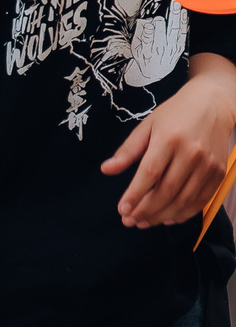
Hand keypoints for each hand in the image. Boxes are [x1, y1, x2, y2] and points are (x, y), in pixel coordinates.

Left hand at [106, 70, 235, 227]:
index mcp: (168, 140)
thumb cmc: (174, 114)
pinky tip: (168, 218)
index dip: (135, 194)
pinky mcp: (219, 173)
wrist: (212, 104)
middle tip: (130, 221)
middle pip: (167, 191)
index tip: (122, 210)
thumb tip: (106, 170)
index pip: (149, 174)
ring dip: (162, 215)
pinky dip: (184, 213)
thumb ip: (127, 151)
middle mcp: (191, 154)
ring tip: (144, 222)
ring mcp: (208, 165)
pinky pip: (201, 200)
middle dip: (146, 210)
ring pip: (184, 199)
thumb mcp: (146, 126)